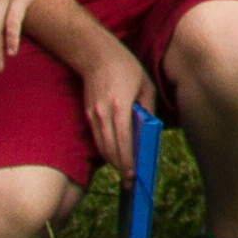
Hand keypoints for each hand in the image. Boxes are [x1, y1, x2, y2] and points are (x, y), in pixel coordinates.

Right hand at [76, 41, 152, 176]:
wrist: (96, 55)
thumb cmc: (126, 68)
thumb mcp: (145, 86)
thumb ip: (147, 109)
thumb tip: (149, 131)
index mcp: (119, 107)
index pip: (123, 142)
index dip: (127, 162)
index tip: (132, 176)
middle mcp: (103, 114)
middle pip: (109, 150)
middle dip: (120, 168)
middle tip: (129, 182)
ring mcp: (92, 116)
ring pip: (101, 147)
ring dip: (112, 161)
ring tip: (124, 172)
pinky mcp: (88, 115)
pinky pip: (97, 138)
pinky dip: (106, 150)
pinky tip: (116, 155)